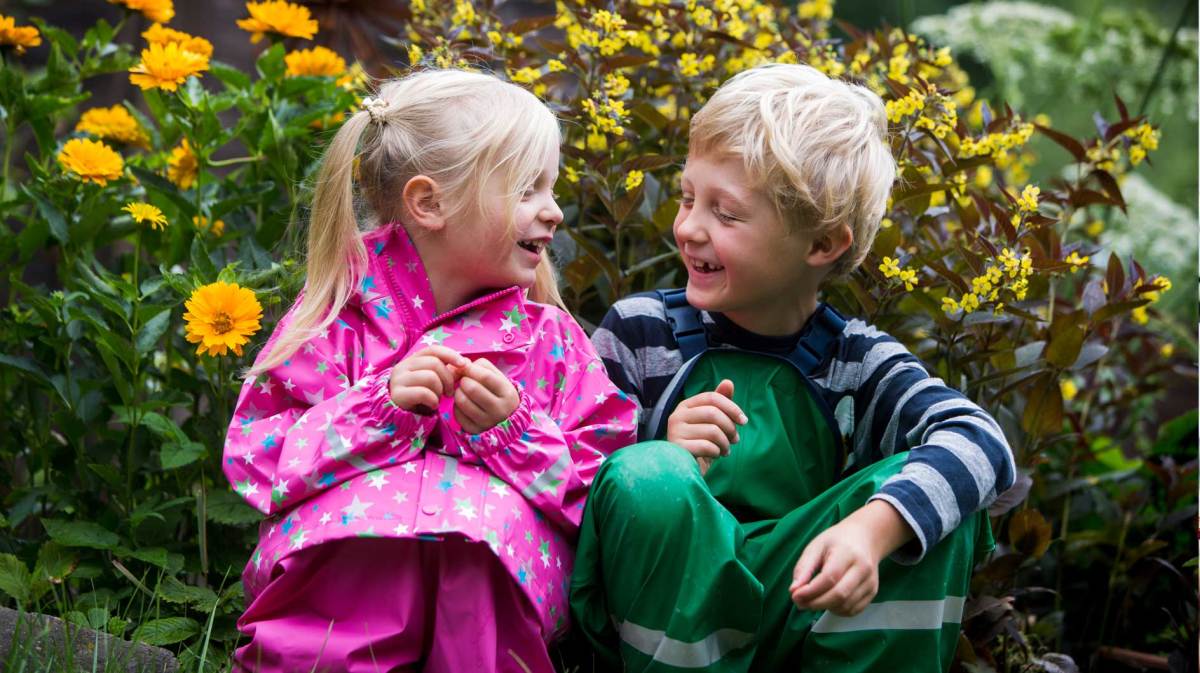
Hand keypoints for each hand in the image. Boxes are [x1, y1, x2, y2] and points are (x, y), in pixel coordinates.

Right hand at [388, 346, 466, 413]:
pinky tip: (432, 405)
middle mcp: (403, 366)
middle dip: (448, 379)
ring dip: (440, 390)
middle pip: (434, 363)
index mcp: (412, 360)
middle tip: (449, 392)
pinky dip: (433, 400)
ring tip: (438, 398)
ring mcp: (398, 380)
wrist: (400, 415)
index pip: (433, 349)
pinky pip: (423, 393)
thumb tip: (466, 362)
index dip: (450, 355)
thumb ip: (448, 371)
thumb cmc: (421, 396)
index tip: (464, 364)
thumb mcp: (434, 381)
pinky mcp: (398, 395)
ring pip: (430, 377)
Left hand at [452, 358, 519, 434]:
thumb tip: (458, 366)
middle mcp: (500, 410)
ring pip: (462, 401)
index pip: (485, 376)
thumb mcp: (497, 377)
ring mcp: (487, 422)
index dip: (471, 369)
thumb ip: (479, 366)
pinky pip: (457, 414)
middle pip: (472, 388)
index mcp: (508, 394)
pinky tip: (464, 404)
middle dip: (463, 381)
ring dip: (458, 392)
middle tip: (465, 381)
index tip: (466, 368)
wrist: (506, 420)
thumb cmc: (498, 393)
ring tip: (463, 391)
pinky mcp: (475, 431)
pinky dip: (457, 406)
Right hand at [665, 379, 746, 474]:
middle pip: (713, 413)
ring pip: (712, 431)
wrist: (685, 470)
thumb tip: (728, 382)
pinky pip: (707, 446)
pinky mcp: (678, 448)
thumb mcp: (713, 424)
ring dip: (725, 443)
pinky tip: (715, 455)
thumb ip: (720, 404)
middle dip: (730, 427)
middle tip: (735, 440)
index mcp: (685, 406)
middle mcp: (676, 415)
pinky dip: (717, 452)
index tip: (744, 421)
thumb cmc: (700, 444)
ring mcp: (675, 431)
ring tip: (725, 450)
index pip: (712, 397)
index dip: (732, 407)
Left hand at [789, 500, 913, 615]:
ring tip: (813, 599)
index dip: (811, 591)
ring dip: (825, 608)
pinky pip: (853, 610)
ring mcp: (870, 582)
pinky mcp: (873, 592)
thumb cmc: (837, 541)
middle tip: (800, 603)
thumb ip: (804, 568)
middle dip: (816, 603)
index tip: (795, 596)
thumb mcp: (816, 546)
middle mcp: (863, 569)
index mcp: (847, 553)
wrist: (865, 538)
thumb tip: (793, 591)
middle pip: (839, 595)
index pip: (829, 578)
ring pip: (846, 606)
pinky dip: (837, 611)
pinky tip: (828, 601)